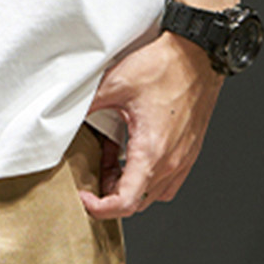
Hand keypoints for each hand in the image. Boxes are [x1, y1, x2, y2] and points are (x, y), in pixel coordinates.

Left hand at [79, 31, 222, 218]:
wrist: (197, 55)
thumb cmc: (165, 67)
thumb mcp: (116, 83)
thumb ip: (88, 103)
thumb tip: (66, 114)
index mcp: (152, 152)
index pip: (124, 203)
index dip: (99, 208)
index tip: (84, 196)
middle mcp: (171, 162)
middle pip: (138, 203)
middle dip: (110, 196)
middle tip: (93, 175)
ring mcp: (183, 158)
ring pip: (153, 194)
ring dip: (129, 186)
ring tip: (111, 163)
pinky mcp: (188, 150)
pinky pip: (167, 180)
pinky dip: (147, 176)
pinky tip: (133, 153)